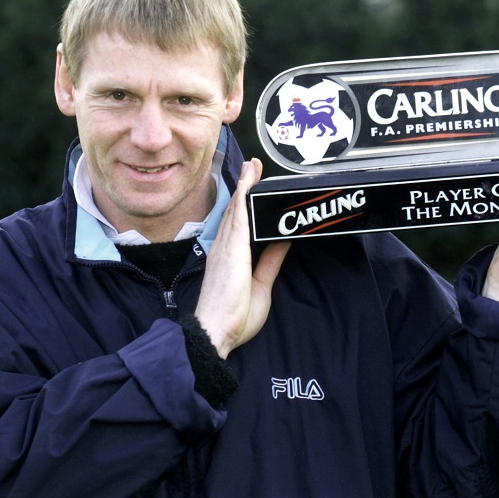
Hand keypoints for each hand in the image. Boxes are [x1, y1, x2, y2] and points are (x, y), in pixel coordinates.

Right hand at [195, 159, 290, 357]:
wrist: (216, 332)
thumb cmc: (233, 317)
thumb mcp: (261, 285)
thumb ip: (270, 262)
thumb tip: (281, 243)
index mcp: (229, 258)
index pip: (238, 225)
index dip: (244, 204)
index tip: (251, 187)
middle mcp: (225, 248)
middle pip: (236, 212)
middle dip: (245, 188)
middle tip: (253, 167)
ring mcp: (226, 247)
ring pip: (237, 209)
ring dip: (245, 186)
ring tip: (253, 166)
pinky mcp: (232, 249)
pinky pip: (237, 217)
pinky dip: (242, 197)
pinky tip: (248, 183)